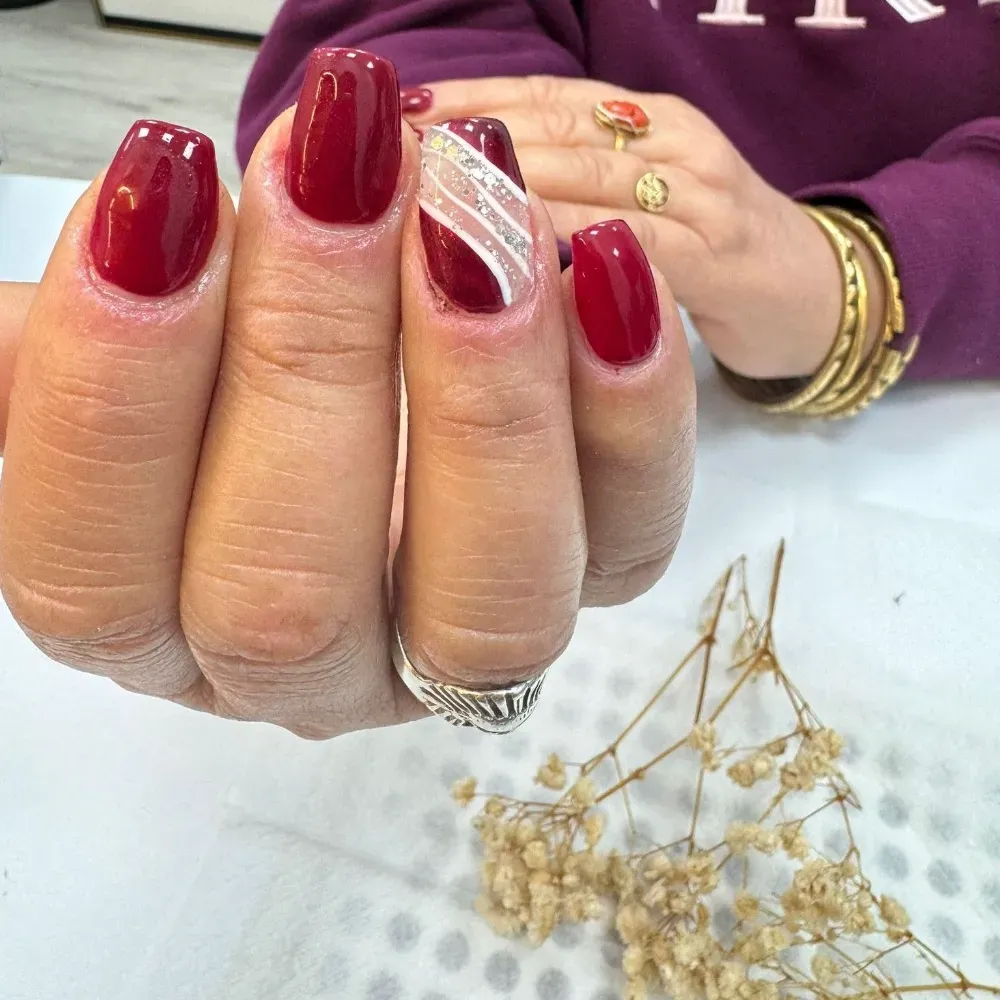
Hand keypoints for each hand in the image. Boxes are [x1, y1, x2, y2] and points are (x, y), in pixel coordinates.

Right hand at [0, 54, 693, 738]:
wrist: (350, 342)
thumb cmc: (233, 348)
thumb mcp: (118, 343)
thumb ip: (70, 345)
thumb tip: (78, 289)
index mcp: (157, 620)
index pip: (100, 581)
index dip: (118, 399)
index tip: (166, 203)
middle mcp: (314, 666)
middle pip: (292, 600)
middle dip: (308, 364)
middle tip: (337, 178)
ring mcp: (466, 642)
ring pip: (487, 607)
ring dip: (480, 398)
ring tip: (470, 214)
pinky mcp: (595, 576)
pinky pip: (631, 533)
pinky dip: (632, 406)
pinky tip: (605, 268)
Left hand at [405, 76, 884, 379]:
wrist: (816, 298)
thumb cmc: (701, 259)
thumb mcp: (627, 209)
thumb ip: (555, 190)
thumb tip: (442, 195)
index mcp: (637, 122)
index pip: (535, 99)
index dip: (458, 104)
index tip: (384, 119)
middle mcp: (665, 139)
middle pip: (547, 128)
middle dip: (457, 144)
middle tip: (373, 161)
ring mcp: (696, 192)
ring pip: (581, 174)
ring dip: (494, 185)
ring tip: (414, 199)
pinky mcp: (718, 257)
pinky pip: (630, 242)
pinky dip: (565, 242)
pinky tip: (502, 255)